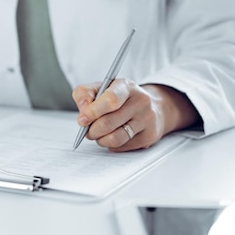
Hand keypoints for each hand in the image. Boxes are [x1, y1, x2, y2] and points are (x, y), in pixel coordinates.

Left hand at [72, 79, 199, 151]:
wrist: (152, 106)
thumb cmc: (119, 97)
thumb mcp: (100, 88)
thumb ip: (84, 95)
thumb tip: (82, 114)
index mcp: (126, 86)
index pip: (111, 100)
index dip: (93, 112)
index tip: (82, 120)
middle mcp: (140, 101)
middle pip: (108, 123)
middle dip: (92, 130)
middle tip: (87, 130)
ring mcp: (147, 119)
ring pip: (115, 139)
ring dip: (100, 140)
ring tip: (98, 134)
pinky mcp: (149, 136)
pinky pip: (122, 147)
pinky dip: (111, 145)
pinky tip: (112, 136)